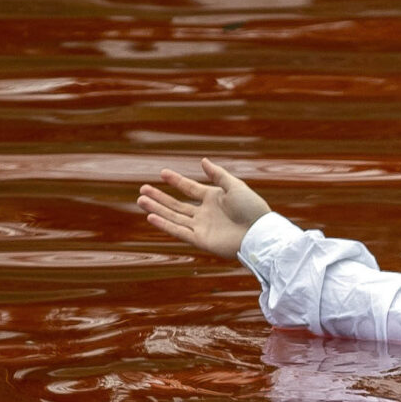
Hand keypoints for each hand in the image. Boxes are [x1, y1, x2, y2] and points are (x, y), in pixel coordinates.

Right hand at [135, 159, 272, 260]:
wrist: (259, 233)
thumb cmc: (252, 208)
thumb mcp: (235, 186)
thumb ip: (217, 175)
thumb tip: (202, 161)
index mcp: (213, 198)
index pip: (189, 188)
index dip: (176, 181)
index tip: (162, 173)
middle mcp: (204, 213)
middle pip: (176, 204)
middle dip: (159, 197)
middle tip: (142, 189)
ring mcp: (201, 227)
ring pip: (174, 217)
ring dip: (157, 209)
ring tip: (141, 200)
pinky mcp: (201, 240)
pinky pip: (179, 231)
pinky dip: (165, 224)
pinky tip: (151, 216)